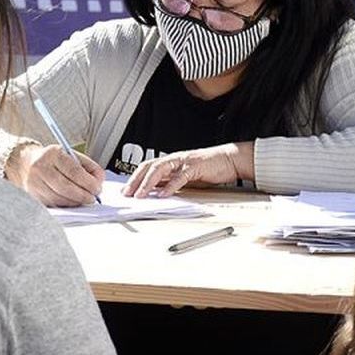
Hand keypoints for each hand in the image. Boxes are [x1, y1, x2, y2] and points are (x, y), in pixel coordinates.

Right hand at [6, 143, 104, 207]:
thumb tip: (99, 181)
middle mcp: (41, 168)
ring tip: (84, 199)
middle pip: (66, 187)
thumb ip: (88, 166)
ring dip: (75, 202)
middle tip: (93, 198)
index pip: (74, 171)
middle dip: (83, 195)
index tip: (97, 188)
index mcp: (53, 154)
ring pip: (59, 198)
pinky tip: (72, 201)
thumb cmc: (53, 160)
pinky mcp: (33, 195)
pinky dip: (66, 204)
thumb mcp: (71, 155)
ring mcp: (34, 183)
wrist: (26, 163)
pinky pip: (53, 204)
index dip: (88, 182)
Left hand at [123, 142, 253, 198]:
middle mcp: (174, 159)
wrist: (228, 160)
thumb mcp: (185, 177)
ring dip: (148, 183)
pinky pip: (180, 177)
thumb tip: (155, 192)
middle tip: (127, 194)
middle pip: (148, 167)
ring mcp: (183, 162)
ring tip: (140, 195)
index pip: (147, 167)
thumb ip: (171, 182)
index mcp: (170, 162)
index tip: (125, 191)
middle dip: (136, 180)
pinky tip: (163, 194)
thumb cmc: (208, 168)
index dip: (134, 178)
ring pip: (160, 170)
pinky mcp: (194, 167)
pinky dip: (170, 186)